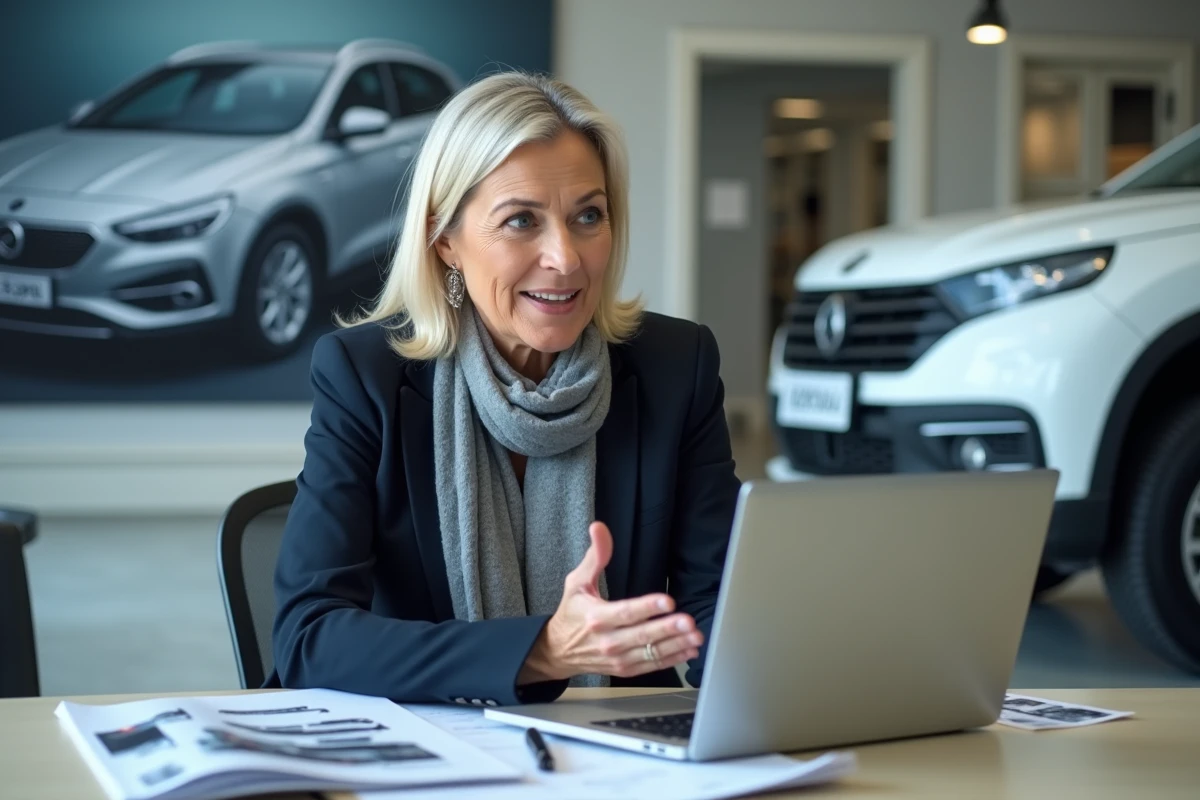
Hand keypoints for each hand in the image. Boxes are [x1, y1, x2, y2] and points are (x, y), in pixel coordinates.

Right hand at [519, 522, 702, 682]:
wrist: (558, 651)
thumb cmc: (571, 613)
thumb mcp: (576, 582)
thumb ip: (594, 556)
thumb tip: (599, 528)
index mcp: (596, 618)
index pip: (625, 612)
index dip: (647, 607)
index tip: (667, 601)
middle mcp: (607, 641)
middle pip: (641, 635)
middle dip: (668, 629)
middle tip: (689, 622)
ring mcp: (617, 659)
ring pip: (650, 653)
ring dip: (675, 645)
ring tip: (695, 637)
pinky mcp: (625, 670)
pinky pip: (651, 666)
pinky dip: (671, 660)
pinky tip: (688, 651)